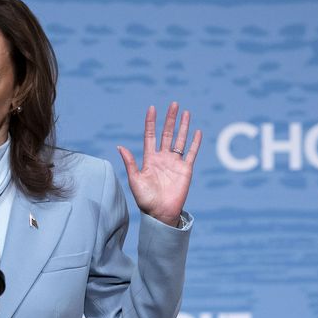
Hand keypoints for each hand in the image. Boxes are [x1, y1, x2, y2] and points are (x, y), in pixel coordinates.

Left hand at [117, 102, 201, 226]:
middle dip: (169, 119)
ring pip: (180, 140)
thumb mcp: (135, 179)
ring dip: (182, 126)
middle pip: (166, 134)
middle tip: (173, 104)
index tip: (152, 108)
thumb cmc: (145, 199)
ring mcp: (175, 163)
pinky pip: (192, 153)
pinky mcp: (186, 170)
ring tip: (185, 112)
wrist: (160, 213)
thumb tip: (119, 146)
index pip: (151, 136)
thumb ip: (130, 162)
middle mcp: (163, 158)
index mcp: (149, 159)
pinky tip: (197, 131)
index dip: (151, 122)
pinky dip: (195, 143)